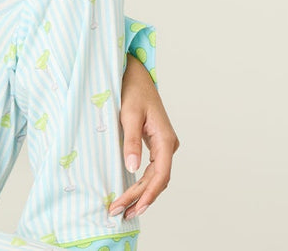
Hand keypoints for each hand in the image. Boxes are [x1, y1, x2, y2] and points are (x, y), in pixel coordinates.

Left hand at [108, 55, 175, 219]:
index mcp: (165, 139)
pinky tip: (131, 194)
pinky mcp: (156, 145)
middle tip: (119, 213)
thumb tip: (132, 167)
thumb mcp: (128, 115)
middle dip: (139, 198)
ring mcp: (163, 146)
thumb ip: (131, 141)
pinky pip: (152, 170)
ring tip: (124, 210)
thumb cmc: (132, 91)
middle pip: (157, 180)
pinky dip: (141, 183)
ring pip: (156, 177)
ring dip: (141, 194)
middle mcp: (168, 145)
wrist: (135, 75)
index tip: (134, 207)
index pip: (160, 175)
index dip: (148, 194)